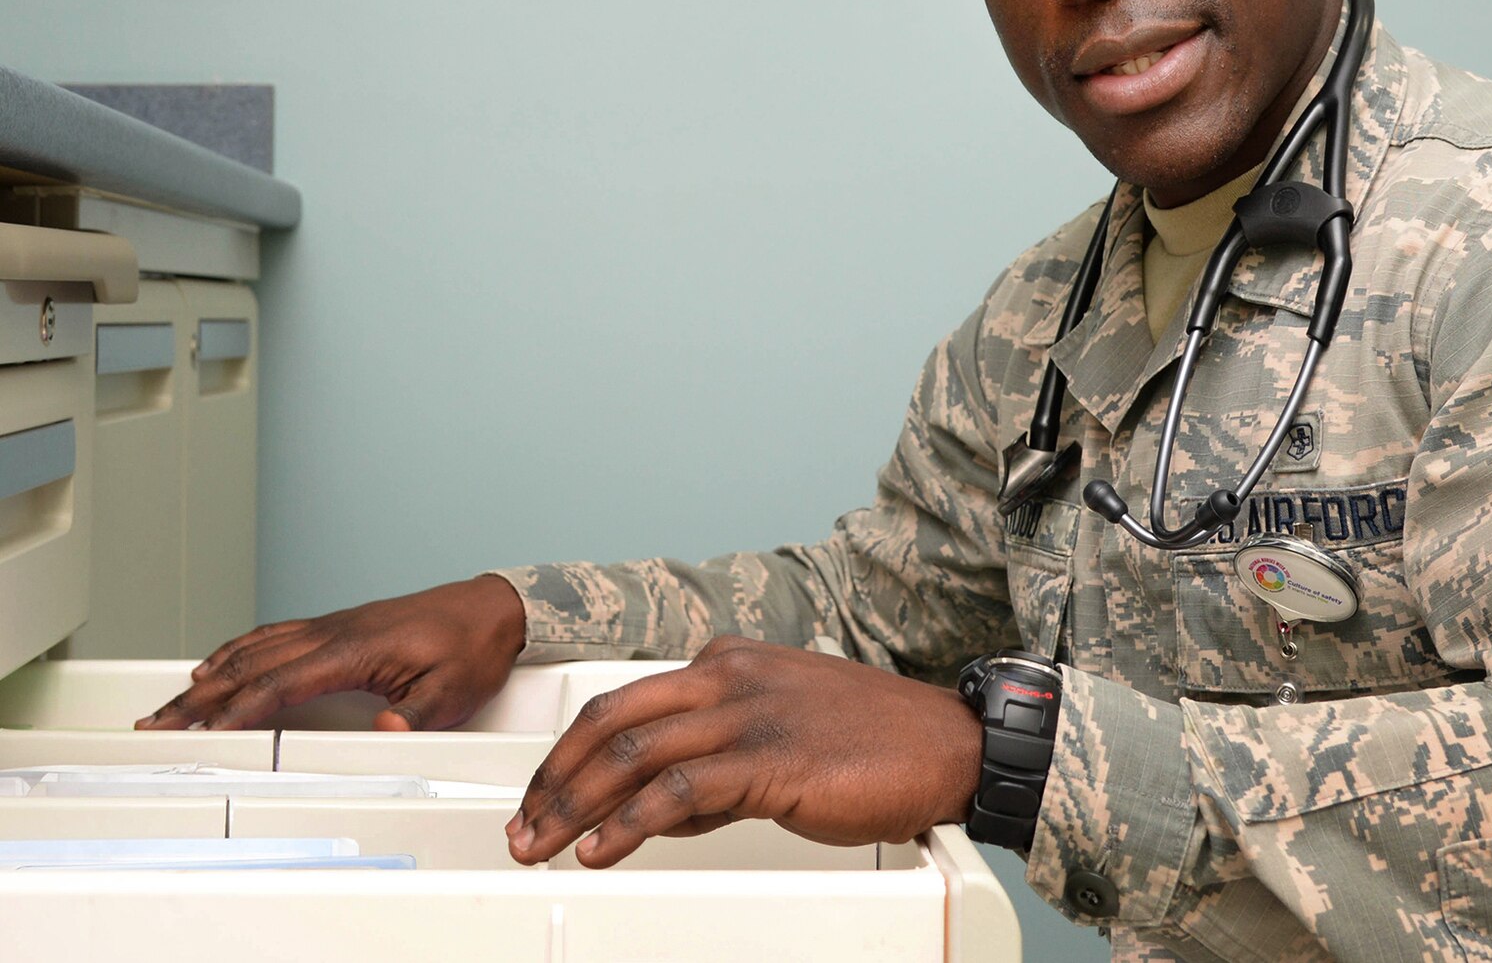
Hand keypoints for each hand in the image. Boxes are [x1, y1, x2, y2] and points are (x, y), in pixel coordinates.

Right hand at [135, 575, 527, 731]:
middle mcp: (334, 633)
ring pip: (257, 648)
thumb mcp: (453, 693)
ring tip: (172, 702)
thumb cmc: (474, 646)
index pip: (281, 684)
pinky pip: (274, 635)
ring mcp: (333, 625)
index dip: (238, 712)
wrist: (494, 608)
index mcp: (354, 650)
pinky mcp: (339, 625)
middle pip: (252, 666)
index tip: (202, 734)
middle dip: (201, 698)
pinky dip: (237, 650)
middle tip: (158, 723)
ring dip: (211, 674)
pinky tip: (219, 663)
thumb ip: (415, 715)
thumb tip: (381, 731)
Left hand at [505, 636, 982, 866]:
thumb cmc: (877, 741)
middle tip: (524, 823)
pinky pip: (679, 790)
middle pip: (614, 719)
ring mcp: (750, 715)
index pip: (625, 699)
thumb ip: (717, 761)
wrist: (947, 746)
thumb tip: (658, 808)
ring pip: (634, 752)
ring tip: (545, 843)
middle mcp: (732, 677)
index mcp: (731, 662)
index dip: (571, 750)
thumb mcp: (782, 732)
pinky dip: (629, 823)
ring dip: (576, 803)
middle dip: (555, 776)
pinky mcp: (771, 760)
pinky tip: (604, 847)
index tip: (543, 791)